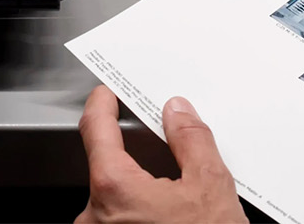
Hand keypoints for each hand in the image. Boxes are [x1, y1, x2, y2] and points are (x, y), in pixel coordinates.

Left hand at [77, 86, 244, 223]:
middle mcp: (94, 216)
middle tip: (168, 156)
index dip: (101, 103)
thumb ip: (190, 140)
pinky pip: (116, 221)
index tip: (106, 92)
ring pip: (113, 198)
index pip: (94, 128)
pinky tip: (166, 219)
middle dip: (136, 158)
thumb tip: (177, 112)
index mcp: (113, 188)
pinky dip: (137, 214)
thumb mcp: (210, 186)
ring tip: (176, 203)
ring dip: (138, 192)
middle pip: (108, 167)